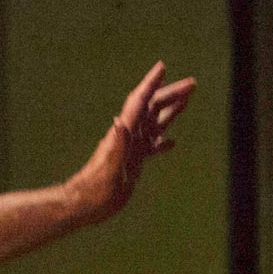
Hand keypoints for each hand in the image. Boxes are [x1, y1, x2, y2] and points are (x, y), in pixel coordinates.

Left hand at [65, 61, 197, 224]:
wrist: (80, 207)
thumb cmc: (93, 193)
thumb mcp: (108, 172)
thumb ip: (116, 147)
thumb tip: (120, 121)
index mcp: (123, 136)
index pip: (138, 103)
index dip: (150, 84)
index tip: (161, 67)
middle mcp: (126, 138)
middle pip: (151, 109)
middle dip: (170, 93)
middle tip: (192, 83)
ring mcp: (129, 150)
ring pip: (152, 124)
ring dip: (170, 110)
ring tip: (187, 99)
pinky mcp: (129, 163)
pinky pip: (148, 147)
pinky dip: (161, 141)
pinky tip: (171, 142)